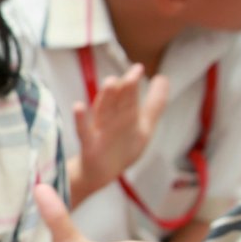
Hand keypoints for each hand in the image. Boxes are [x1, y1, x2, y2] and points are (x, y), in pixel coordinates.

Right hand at [72, 64, 168, 194]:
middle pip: (119, 103)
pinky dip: (80, 120)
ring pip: (103, 113)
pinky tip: (77, 106)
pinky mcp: (89, 146)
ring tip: (110, 83)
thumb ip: (154, 102)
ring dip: (106, 98)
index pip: (129, 97)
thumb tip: (163, 77)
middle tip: (132, 74)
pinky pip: (84, 132)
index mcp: (124, 115)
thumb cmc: (121, 147)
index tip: (138, 68)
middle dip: (125, 89)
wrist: (101, 173)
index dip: (134, 84)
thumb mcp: (143, 124)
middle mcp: (111, 120)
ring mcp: (99, 132)